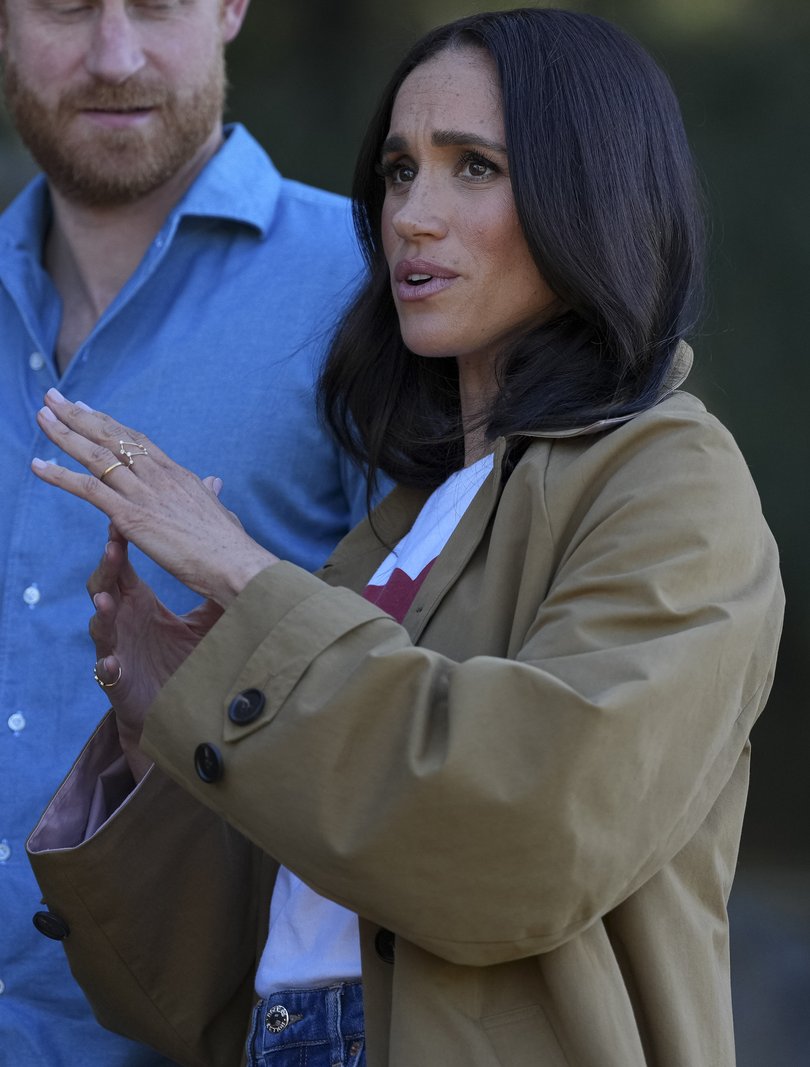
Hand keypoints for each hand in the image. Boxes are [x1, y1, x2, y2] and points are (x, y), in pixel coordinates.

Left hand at [31, 390, 278, 606]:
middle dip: (80, 415)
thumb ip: (210, 494)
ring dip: (64, 434)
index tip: (88, 408)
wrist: (235, 563)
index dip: (109, 424)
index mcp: (178, 475)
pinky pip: (88, 489)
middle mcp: (159, 476)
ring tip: (42, 415)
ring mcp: (145, 494)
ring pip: (96, 456)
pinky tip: (37, 466)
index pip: (137, 441)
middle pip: (113, 438)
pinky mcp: (132, 516)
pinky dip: (60, 475)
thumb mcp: (219, 510)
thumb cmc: (231, 545)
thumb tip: (214, 482)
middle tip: (54, 397)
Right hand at [90, 524, 223, 780]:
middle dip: (107, 567)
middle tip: (112, 546)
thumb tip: (234, 553)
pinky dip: (108, 665)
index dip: (120, 544)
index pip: (124, 566)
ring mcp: (117, 648)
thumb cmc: (186, 657)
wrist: (178, 708)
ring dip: (102, 612)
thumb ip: (214, 586)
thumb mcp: (207, 619)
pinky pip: (106, 670)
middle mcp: (123, 619)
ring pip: (100, 625)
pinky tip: (112, 661)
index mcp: (139, 601)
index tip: (122, 521)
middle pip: (105, 586)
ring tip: (106, 600)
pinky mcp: (117, 680)